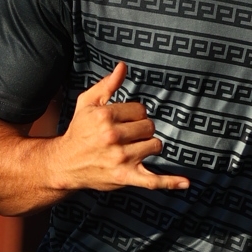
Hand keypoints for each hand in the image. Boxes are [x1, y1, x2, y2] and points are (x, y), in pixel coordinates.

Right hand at [50, 60, 187, 193]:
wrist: (65, 164)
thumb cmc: (78, 131)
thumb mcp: (87, 103)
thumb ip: (107, 84)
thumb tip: (123, 67)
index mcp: (105, 116)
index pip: (140, 110)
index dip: (134, 115)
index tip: (122, 121)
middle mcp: (113, 136)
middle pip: (150, 127)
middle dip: (141, 130)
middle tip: (125, 136)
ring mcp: (121, 158)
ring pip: (155, 146)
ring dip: (147, 147)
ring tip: (131, 149)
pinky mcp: (125, 177)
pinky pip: (153, 181)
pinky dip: (170, 182)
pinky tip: (185, 183)